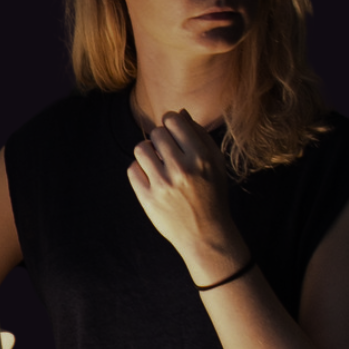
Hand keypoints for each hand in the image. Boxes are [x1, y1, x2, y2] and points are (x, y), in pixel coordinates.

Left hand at [127, 110, 248, 281]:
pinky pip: (132, 169)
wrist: (206, 235)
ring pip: (141, 148)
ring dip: (147, 152)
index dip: (171, 122)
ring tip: (156, 162)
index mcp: (202, 158)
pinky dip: (139, 170)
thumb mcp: (216, 164)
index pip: (174, 121)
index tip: (172, 131)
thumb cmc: (212, 194)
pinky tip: (151, 177)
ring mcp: (163, 184)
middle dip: (160, 138)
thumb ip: (200, 136)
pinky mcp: (148, 198)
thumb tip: (181, 113)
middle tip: (167, 151)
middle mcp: (182, 169)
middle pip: (156, 133)